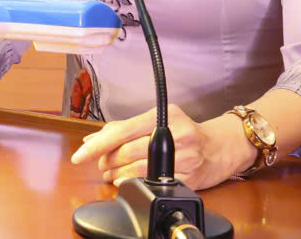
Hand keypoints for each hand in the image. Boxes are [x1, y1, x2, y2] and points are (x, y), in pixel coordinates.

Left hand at [69, 104, 257, 190]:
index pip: (122, 131)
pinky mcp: (187, 178)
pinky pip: (151, 183)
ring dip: (116, 174)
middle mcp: (174, 135)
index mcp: (163, 116)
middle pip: (126, 152)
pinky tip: (127, 180)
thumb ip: (123, 128)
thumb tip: (92, 140)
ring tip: (110, 172)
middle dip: (107, 160)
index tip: (80, 155)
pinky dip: (133, 183)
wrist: (221, 147)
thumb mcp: (157, 119)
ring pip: (137, 170)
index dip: (98, 145)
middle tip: (101, 162)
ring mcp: (183, 158)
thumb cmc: (186, 131)